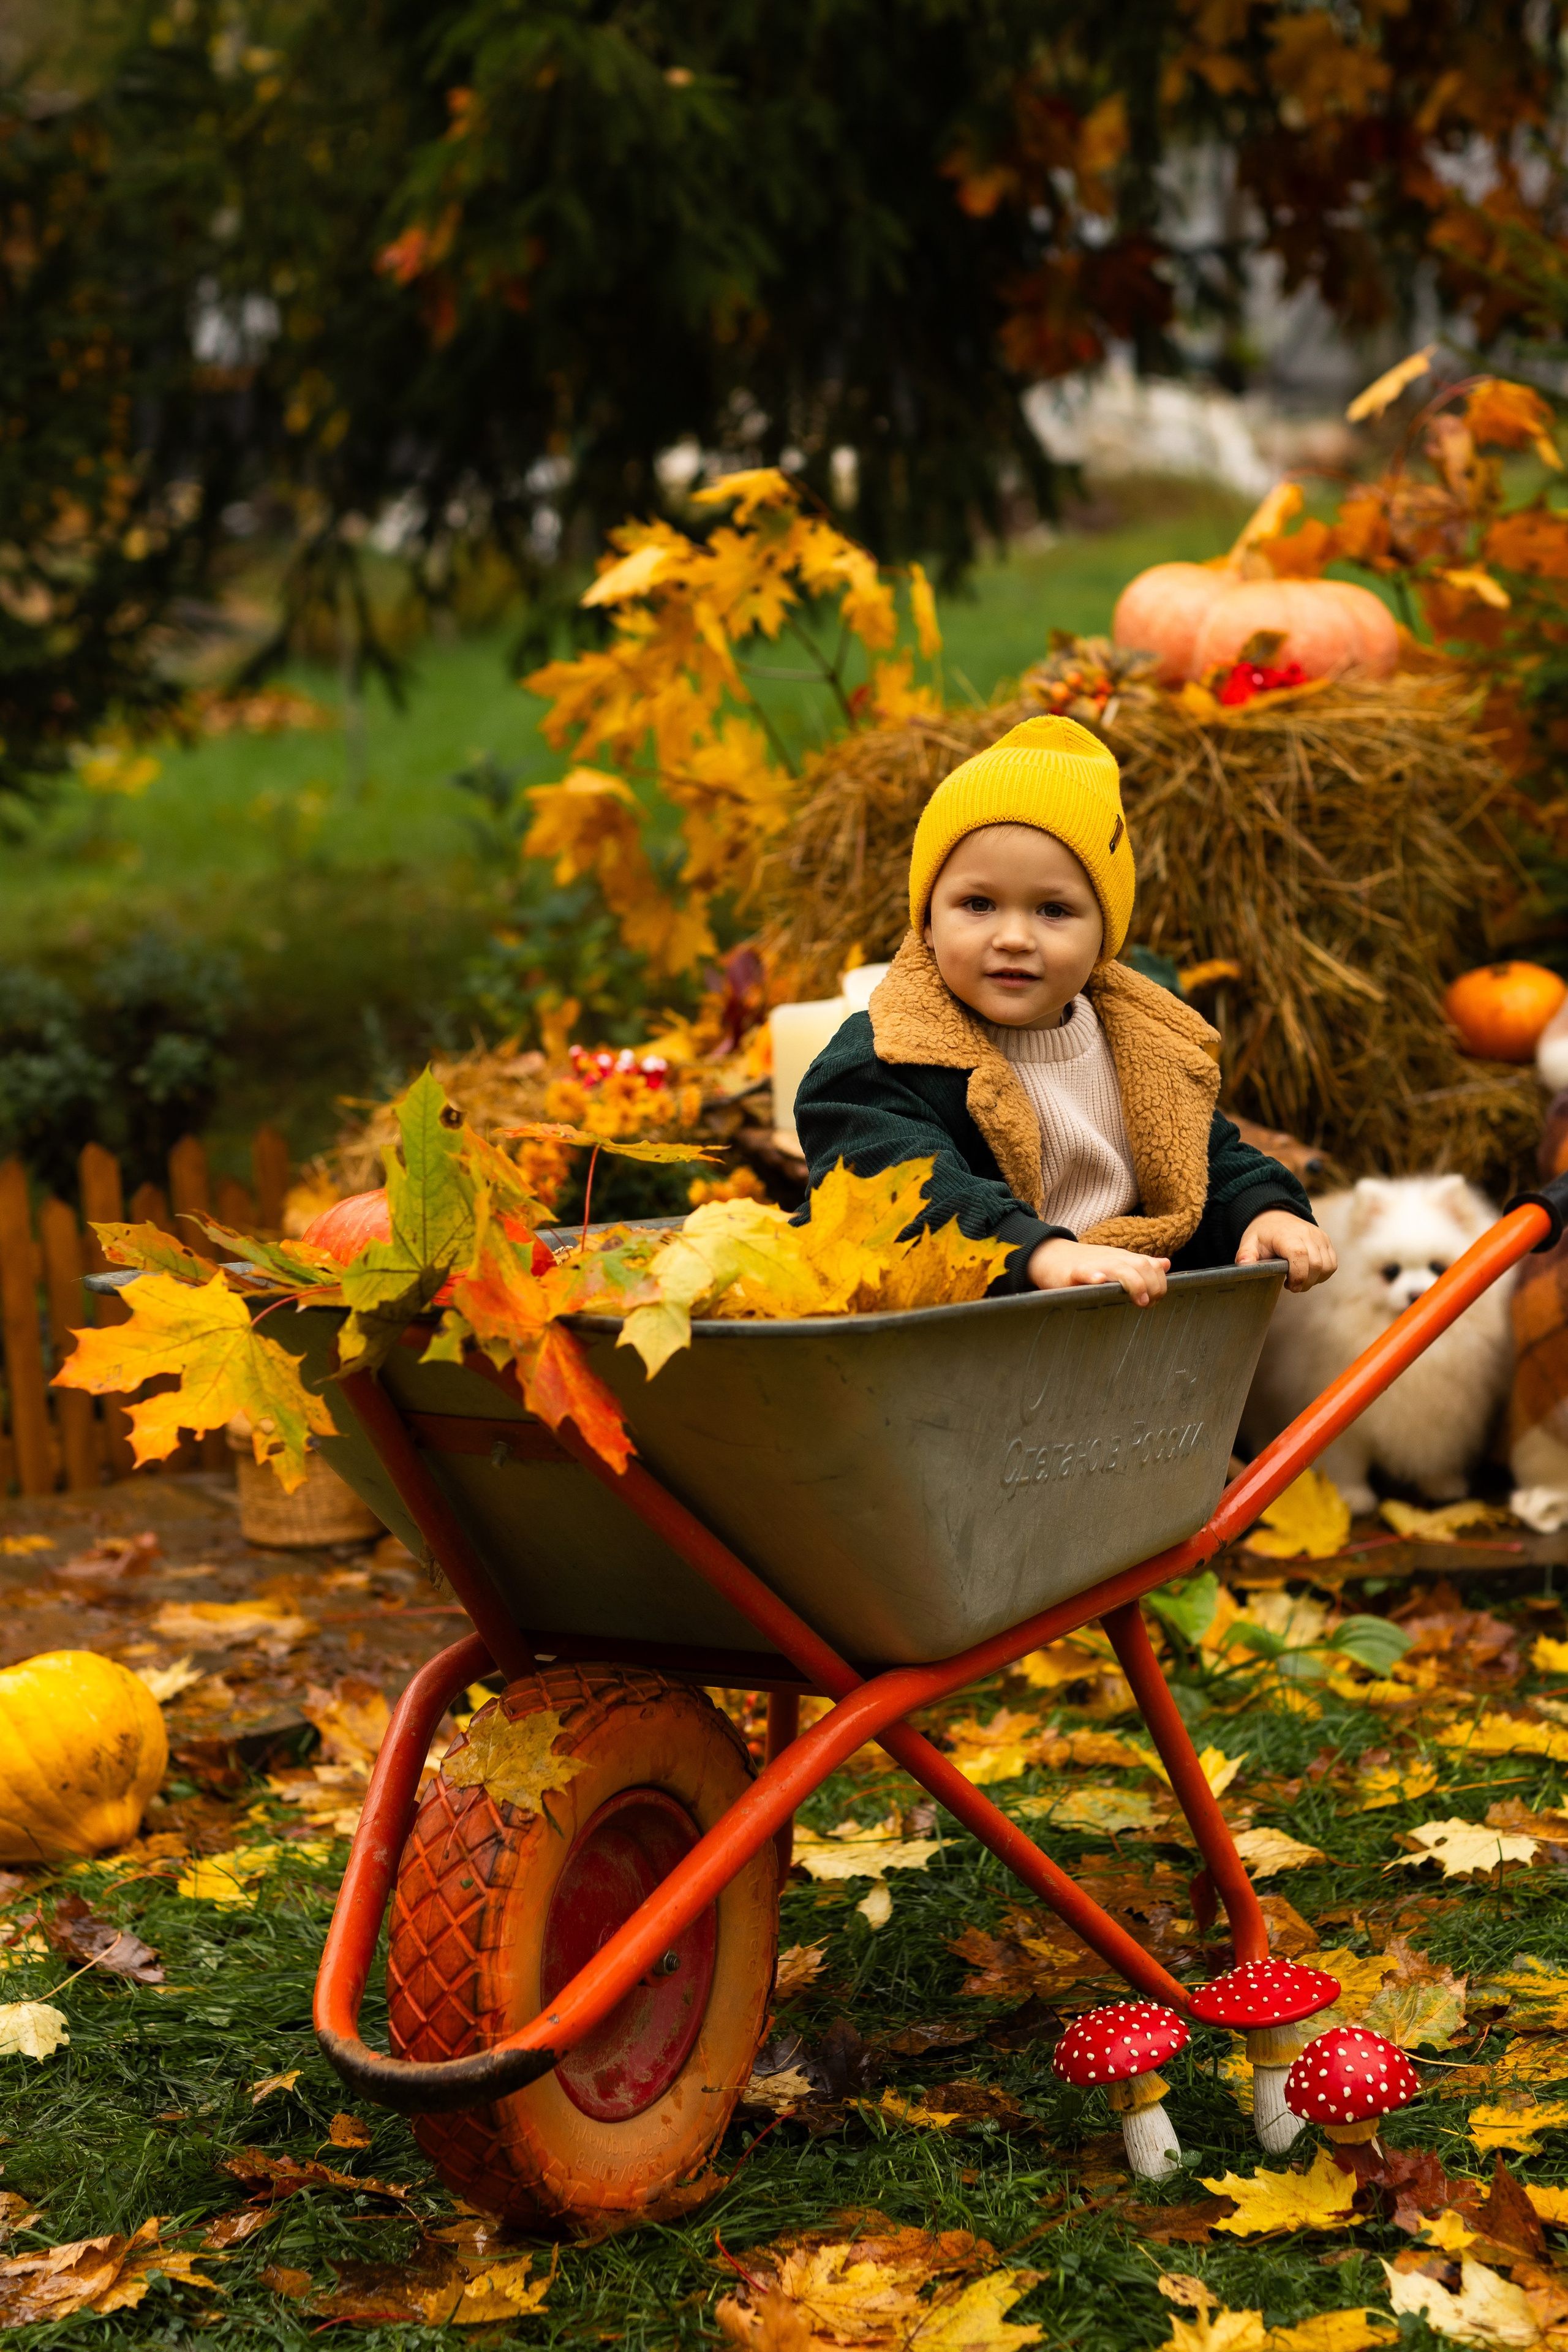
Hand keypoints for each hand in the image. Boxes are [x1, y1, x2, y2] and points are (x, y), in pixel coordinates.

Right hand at [1027, 1236, 1169, 1305]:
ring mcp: (1093, 1265)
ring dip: (1133, 1282)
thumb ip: (1141, 1266)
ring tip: (1139, 1299)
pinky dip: (1092, 1276)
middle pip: (1141, 1265)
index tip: (1155, 1300)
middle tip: (1147, 1304)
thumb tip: (1165, 1264)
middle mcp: (1112, 1259)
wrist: (1050, 1256)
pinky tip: (1099, 1281)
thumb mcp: (1117, 1262)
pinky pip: (1083, 1272)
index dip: (1160, 1283)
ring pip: (1118, 1267)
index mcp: (1123, 1259)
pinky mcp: (1072, 1272)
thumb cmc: (1087, 1265)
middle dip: (1151, 1285)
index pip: (1151, 1266)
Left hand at [1236, 1209, 1336, 1292]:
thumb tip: (1244, 1264)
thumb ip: (1246, 1254)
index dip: (1298, 1276)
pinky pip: (1332, 1264)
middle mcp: (1307, 1233)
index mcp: (1287, 1235)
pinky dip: (1322, 1274)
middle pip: (1316, 1265)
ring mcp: (1319, 1236)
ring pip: (1327, 1266)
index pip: (1300, 1256)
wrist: (1276, 1216)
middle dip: (1305, 1282)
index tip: (1289, 1285)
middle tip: (1292, 1286)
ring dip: (1315, 1280)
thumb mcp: (1249, 1242)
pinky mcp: (1326, 1241)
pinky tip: (1308, 1273)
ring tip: (1299, 1278)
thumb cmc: (1263, 1234)